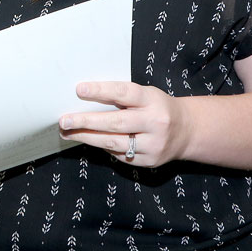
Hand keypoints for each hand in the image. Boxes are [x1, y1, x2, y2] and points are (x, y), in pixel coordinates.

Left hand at [58, 81, 190, 167]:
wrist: (187, 131)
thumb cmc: (157, 107)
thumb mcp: (146, 95)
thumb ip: (122, 97)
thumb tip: (85, 99)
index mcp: (152, 100)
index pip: (124, 92)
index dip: (101, 91)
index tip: (79, 90)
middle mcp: (154, 122)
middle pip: (115, 122)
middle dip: (86, 121)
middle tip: (64, 121)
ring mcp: (153, 144)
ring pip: (113, 142)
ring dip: (87, 137)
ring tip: (68, 133)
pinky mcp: (149, 160)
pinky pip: (119, 155)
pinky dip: (103, 147)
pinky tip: (90, 141)